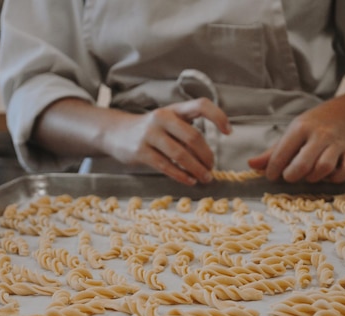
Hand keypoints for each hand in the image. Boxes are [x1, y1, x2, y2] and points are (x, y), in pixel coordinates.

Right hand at [103, 98, 231, 185]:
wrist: (115, 133)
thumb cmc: (150, 130)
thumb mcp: (167, 122)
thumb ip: (185, 133)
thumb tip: (207, 155)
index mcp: (173, 109)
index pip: (200, 105)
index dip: (218, 116)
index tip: (228, 132)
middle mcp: (162, 118)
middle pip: (193, 137)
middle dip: (207, 155)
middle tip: (212, 168)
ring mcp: (150, 135)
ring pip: (180, 154)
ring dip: (197, 169)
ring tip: (205, 178)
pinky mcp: (141, 152)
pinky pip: (166, 166)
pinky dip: (181, 176)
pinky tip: (190, 181)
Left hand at [248, 102, 344, 183]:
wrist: (344, 114)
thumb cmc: (311, 127)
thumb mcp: (290, 134)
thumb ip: (271, 153)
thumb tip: (250, 165)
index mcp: (300, 129)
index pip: (283, 152)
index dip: (273, 169)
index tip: (271, 176)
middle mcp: (319, 135)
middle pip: (304, 163)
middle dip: (292, 175)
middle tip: (289, 177)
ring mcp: (336, 144)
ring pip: (325, 167)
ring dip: (314, 177)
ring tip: (307, 176)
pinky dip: (336, 178)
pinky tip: (327, 176)